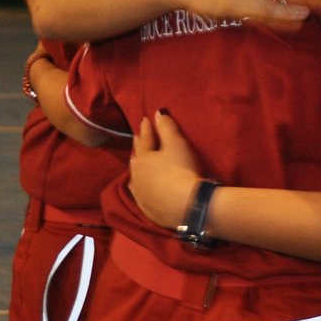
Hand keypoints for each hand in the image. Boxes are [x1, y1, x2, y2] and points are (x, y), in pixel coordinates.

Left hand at [129, 112, 201, 229]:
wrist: (185, 204)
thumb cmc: (181, 169)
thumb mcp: (176, 144)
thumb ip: (166, 127)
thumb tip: (157, 112)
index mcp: (143, 158)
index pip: (145, 139)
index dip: (146, 128)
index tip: (145, 119)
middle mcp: (137, 175)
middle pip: (137, 157)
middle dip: (138, 146)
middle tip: (137, 137)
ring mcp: (140, 193)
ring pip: (135, 176)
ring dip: (136, 167)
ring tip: (135, 160)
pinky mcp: (146, 208)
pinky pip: (139, 194)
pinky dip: (139, 186)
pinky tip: (138, 187)